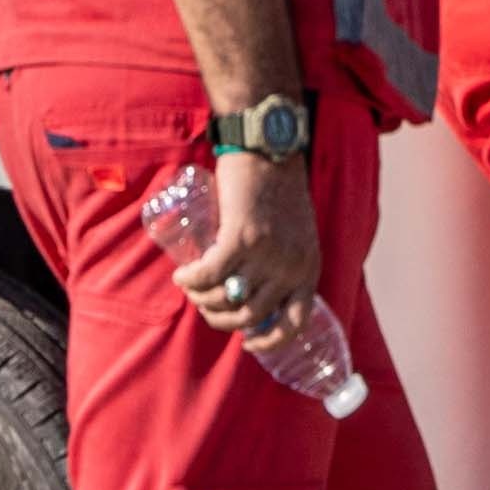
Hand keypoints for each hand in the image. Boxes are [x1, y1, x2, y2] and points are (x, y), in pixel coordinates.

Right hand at [176, 141, 322, 346]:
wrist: (269, 148)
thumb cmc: (279, 188)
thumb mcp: (297, 234)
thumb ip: (283, 261)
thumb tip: (251, 292)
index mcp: (309, 268)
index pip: (295, 324)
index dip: (269, 341)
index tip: (248, 341)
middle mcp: (291, 267)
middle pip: (251, 316)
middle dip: (221, 318)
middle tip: (205, 303)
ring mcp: (268, 254)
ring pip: (227, 298)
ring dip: (202, 299)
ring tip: (190, 287)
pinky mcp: (242, 237)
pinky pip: (210, 274)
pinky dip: (192, 281)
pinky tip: (181, 276)